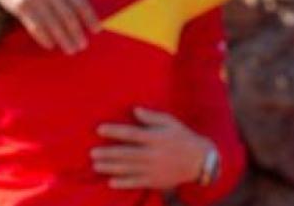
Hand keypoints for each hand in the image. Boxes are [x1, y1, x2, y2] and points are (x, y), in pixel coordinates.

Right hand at [0, 0, 98, 53]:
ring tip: (70, 49)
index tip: (96, 30)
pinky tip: (50, 45)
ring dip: (63, 39)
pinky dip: (43, 37)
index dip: (90, 18)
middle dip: (77, 33)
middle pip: (68, 16)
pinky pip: (34, 26)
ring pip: (52, 24)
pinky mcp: (18, 5)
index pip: (80, 2)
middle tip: (82, 45)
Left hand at [91, 108, 213, 189]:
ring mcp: (155, 170)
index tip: (99, 129)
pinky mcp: (157, 181)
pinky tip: (111, 183)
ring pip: (129, 169)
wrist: (202, 161)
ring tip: (95, 165)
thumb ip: (151, 117)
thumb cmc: (182, 137)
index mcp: (156, 138)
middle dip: (108, 154)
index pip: (132, 134)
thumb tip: (135, 109)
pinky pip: (138, 183)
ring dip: (111, 168)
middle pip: (127, 154)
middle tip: (91, 153)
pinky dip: (124, 183)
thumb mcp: (170, 122)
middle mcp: (154, 155)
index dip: (115, 131)